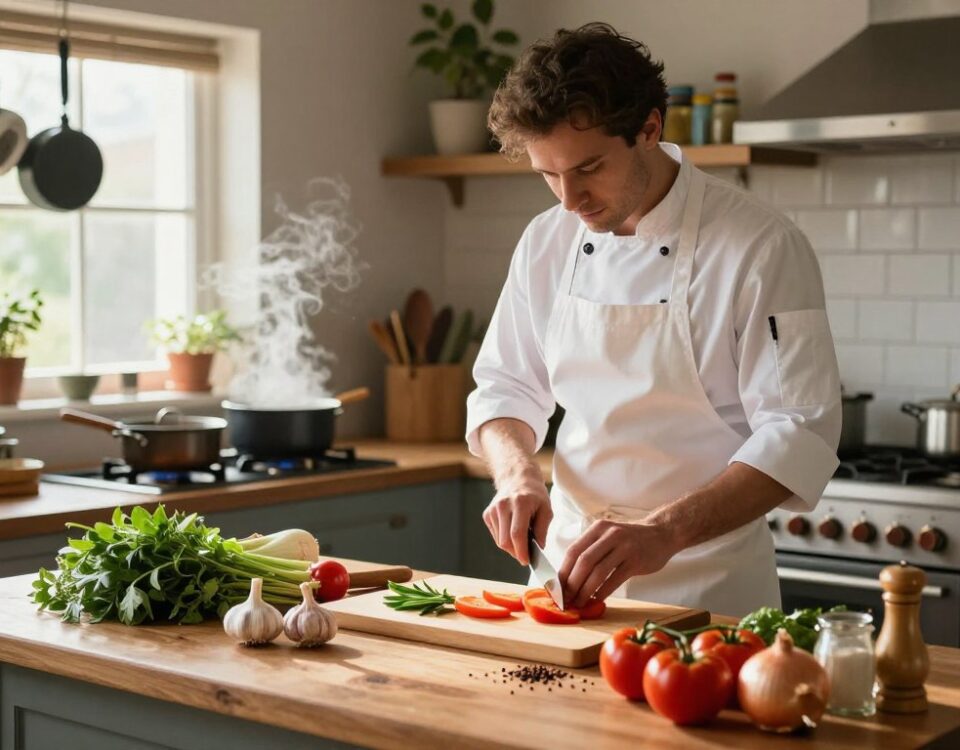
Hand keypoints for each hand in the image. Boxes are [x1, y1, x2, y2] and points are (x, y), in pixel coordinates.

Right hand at [482, 474, 551, 565]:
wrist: (517, 477)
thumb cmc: (535, 494)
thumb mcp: (546, 509)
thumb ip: (543, 529)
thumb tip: (539, 549)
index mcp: (520, 503)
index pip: (517, 533)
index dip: (521, 551)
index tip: (526, 561)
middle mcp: (503, 506)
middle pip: (505, 540)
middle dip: (516, 553)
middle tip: (526, 555)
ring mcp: (493, 510)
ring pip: (500, 541)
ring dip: (511, 547)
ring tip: (522, 539)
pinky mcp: (487, 514)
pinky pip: (496, 535)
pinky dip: (505, 539)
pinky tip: (513, 531)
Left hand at [558, 519, 676, 607]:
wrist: (661, 534)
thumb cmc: (629, 539)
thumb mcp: (608, 535)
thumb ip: (591, 550)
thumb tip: (568, 576)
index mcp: (598, 528)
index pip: (573, 551)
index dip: (563, 571)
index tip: (556, 588)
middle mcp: (609, 535)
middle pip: (583, 562)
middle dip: (572, 584)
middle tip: (566, 599)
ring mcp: (624, 547)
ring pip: (598, 572)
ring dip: (585, 591)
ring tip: (579, 602)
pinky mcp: (636, 561)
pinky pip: (614, 579)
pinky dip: (603, 592)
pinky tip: (597, 599)